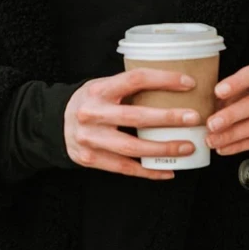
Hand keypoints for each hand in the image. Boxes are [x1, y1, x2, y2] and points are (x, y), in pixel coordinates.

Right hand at [64, 69, 202, 179]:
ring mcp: (89, 138)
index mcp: (99, 90)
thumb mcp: (102, 86)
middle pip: (135, 117)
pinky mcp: (89, 159)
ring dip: (162, 148)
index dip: (164, 80)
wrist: (54, 123)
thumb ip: (128, 87)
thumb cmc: (90, 102)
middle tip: (194, 118)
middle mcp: (92, 113)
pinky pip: (124, 168)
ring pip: (132, 147)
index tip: (189, 83)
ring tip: (187, 147)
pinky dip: (148, 170)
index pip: (135, 79)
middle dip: (168, 118)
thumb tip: (173, 86)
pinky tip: (168, 171)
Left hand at [205, 64, 248, 155]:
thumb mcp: (241, 86)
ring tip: (213, 140)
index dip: (236, 83)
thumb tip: (201, 108)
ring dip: (233, 135)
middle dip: (231, 115)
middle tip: (210, 125)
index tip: (217, 92)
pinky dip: (240, 146)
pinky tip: (224, 148)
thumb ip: (226, 94)